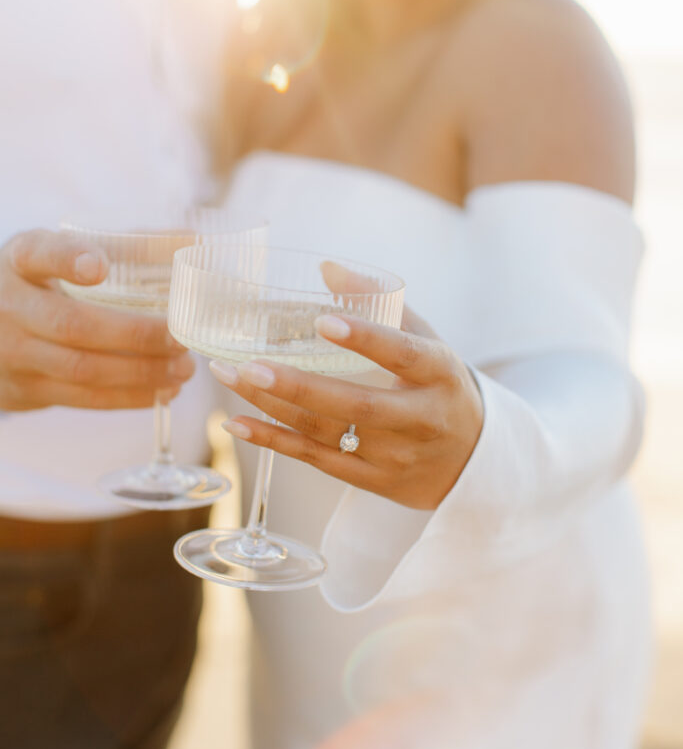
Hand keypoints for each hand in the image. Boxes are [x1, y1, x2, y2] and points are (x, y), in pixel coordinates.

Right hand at [0, 229, 194, 411]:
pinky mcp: (24, 390)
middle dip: (135, 336)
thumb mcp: (64, 252)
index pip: (40, 254)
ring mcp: (13, 352)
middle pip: (73, 325)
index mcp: (21, 261)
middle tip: (180, 340)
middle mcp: (11, 306)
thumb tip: (191, 240)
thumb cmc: (45, 283)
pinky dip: (127, 397)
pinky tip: (161, 390)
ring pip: (81, 369)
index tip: (101, 267)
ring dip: (140, 373)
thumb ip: (123, 245)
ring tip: (183, 369)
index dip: (69, 259)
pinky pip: (81, 398)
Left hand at [210, 308, 482, 510]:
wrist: (471, 461)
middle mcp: (419, 419)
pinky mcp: (372, 481)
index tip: (322, 319)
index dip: (364, 338)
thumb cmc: (439, 387)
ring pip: (327, 434)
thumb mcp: (428, 340)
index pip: (402, 354)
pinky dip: (273, 441)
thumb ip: (382, 303)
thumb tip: (327, 268)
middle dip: (297, 386)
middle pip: (355, 405)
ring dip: (271, 408)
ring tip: (229, 377)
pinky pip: (315, 460)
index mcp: (439, 374)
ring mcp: (394, 455)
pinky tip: (236, 422)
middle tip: (248, 365)